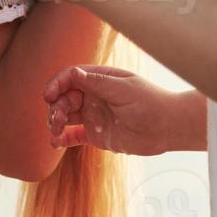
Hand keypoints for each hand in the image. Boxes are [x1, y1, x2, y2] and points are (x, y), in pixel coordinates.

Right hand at [42, 65, 180, 154]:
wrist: (168, 128)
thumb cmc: (150, 102)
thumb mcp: (124, 89)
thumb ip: (98, 83)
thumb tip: (74, 73)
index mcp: (100, 79)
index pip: (70, 77)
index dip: (56, 84)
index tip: (48, 95)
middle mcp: (93, 96)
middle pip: (64, 97)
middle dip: (55, 106)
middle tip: (56, 119)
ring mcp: (93, 115)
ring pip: (65, 115)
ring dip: (55, 121)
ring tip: (55, 132)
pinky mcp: (95, 135)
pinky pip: (73, 135)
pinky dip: (62, 138)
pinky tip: (56, 143)